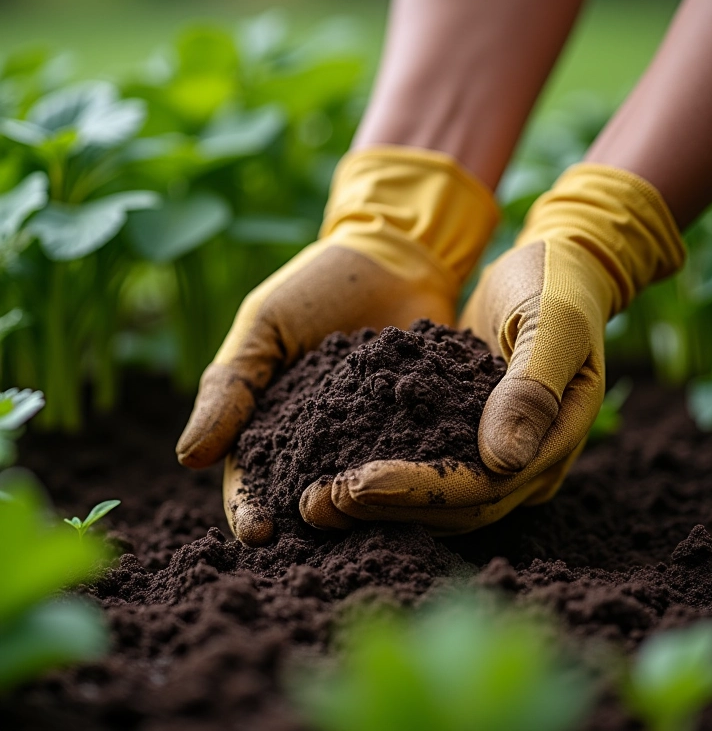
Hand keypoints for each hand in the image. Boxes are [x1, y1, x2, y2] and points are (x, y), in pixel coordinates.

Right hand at [175, 146, 496, 544]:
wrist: (394, 256)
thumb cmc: (317, 287)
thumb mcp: (263, 328)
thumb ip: (229, 388)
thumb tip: (187, 457)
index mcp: (276, 423)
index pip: (253, 478)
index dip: (250, 508)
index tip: (257, 533)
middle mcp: (324, 441)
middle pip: (303, 496)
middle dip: (302, 529)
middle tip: (307, 556)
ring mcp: (374, 438)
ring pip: (358, 490)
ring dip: (355, 520)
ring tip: (358, 544)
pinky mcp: (422, 428)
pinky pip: (413, 463)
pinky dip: (408, 485)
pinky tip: (410, 506)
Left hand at [306, 163, 684, 534]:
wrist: (553, 267)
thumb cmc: (557, 284)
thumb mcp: (552, 324)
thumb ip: (532, 387)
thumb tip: (503, 460)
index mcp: (554, 441)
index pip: (483, 487)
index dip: (420, 491)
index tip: (357, 486)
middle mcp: (526, 460)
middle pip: (453, 506)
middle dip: (385, 508)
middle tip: (317, 504)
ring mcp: (497, 449)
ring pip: (434, 494)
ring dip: (375, 500)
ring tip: (313, 499)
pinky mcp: (467, 430)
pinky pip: (424, 459)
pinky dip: (381, 465)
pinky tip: (332, 467)